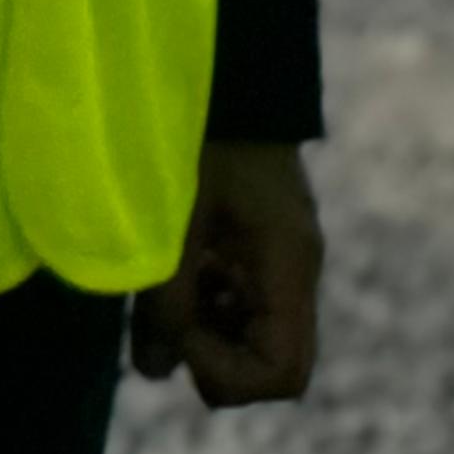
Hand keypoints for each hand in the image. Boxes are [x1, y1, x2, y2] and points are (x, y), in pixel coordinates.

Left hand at [132, 139, 323, 408]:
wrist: (233, 79)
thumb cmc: (201, 142)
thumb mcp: (175, 226)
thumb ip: (165, 303)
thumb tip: (155, 372)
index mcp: (288, 268)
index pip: (283, 374)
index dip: (226, 374)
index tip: (182, 331)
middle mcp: (298, 273)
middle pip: (276, 364)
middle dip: (216, 359)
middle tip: (171, 314)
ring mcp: (285, 261)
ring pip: (257, 338)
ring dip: (208, 332)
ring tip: (169, 286)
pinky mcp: (264, 249)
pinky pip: (245, 304)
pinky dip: (209, 305)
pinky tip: (180, 266)